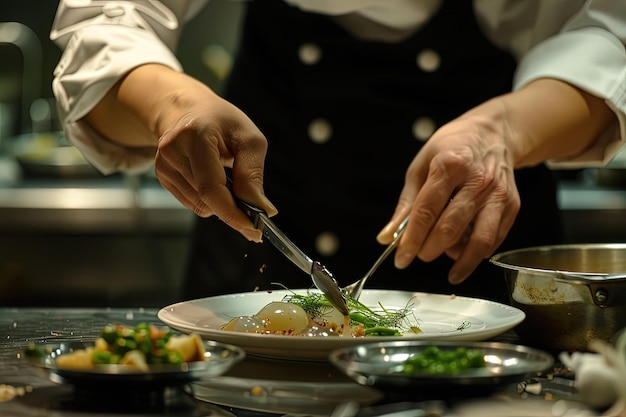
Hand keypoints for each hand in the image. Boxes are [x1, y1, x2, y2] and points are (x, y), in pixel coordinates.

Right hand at [86, 64, 277, 241]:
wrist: (189, 109)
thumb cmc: (223, 122)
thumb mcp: (248, 139)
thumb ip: (252, 174)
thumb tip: (262, 210)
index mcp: (195, 135)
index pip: (211, 187)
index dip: (233, 214)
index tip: (254, 230)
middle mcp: (172, 150)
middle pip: (207, 200)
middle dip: (233, 208)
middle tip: (251, 205)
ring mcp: (163, 164)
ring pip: (200, 205)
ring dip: (220, 201)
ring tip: (226, 175)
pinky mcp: (162, 175)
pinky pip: (193, 202)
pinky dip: (208, 198)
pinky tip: (211, 177)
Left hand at [378, 97, 519, 283]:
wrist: (493, 133)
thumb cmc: (452, 148)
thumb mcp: (421, 166)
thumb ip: (406, 203)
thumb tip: (388, 236)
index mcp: (450, 165)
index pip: (426, 211)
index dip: (412, 239)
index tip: (401, 259)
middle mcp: (477, 180)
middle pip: (450, 228)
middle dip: (430, 250)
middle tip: (419, 256)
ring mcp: (497, 194)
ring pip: (479, 240)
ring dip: (459, 262)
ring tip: (447, 270)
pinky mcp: (512, 205)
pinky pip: (494, 239)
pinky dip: (478, 254)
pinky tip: (464, 255)